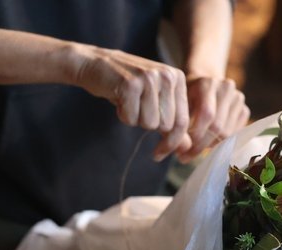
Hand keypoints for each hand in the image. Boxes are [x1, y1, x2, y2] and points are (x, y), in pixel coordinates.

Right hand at [70, 44, 191, 160]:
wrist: (94, 63)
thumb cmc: (127, 86)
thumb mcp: (155, 101)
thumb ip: (172, 123)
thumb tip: (187, 148)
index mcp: (177, 78)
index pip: (182, 121)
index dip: (172, 142)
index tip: (160, 153)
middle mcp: (167, 75)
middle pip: (166, 126)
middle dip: (149, 125)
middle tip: (137, 109)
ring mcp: (149, 78)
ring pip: (149, 124)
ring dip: (135, 119)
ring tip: (129, 101)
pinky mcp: (130, 84)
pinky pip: (131, 119)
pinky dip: (123, 115)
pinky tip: (119, 98)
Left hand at [178, 76, 249, 161]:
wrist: (206, 82)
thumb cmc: (187, 95)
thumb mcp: (180, 102)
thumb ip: (180, 121)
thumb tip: (179, 149)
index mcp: (208, 83)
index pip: (207, 114)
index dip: (196, 135)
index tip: (182, 149)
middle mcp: (226, 88)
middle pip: (218, 126)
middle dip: (201, 145)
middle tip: (186, 156)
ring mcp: (238, 98)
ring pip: (227, 133)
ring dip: (210, 146)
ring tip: (195, 150)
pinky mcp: (244, 109)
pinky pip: (235, 134)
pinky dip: (221, 142)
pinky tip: (208, 143)